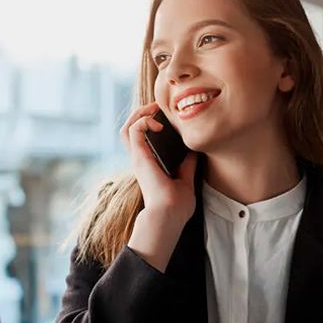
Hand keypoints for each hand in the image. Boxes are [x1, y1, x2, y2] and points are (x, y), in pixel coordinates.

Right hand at [120, 102, 197, 224]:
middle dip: (143, 113)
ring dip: (139, 114)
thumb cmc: (177, 205)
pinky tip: (158, 124)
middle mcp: (141, 159)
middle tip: (159, 108)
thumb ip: (187, 164)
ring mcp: (138, 158)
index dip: (150, 123)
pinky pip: (133, 129)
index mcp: (150, 164)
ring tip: (154, 109)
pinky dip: (143, 121)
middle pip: (131, 129)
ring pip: (127, 127)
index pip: (143, 139)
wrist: (170, 214)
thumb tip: (195, 150)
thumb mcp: (185, 179)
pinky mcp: (139, 156)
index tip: (167, 117)